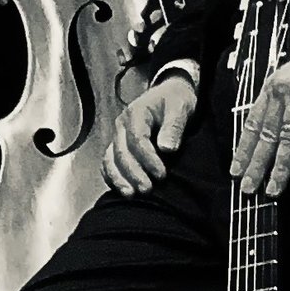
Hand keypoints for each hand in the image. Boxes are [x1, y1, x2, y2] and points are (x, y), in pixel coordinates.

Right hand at [103, 73, 197, 195]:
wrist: (169, 95)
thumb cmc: (175, 101)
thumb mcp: (180, 107)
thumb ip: (174, 126)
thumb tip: (167, 148)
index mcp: (136, 113)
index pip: (137, 139)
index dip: (148, 159)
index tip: (161, 174)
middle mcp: (121, 125)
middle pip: (121, 153)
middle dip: (134, 173)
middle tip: (147, 189)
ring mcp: (117, 136)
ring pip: (111, 160)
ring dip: (120, 179)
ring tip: (131, 194)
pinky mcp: (118, 146)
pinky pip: (108, 163)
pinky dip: (113, 177)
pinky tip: (123, 190)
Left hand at [230, 43, 289, 198]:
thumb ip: (283, 105)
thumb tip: (275, 135)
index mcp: (271, 88)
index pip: (251, 123)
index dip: (243, 149)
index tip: (236, 171)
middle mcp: (280, 92)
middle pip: (265, 135)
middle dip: (256, 165)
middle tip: (248, 188)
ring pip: (286, 140)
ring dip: (280, 168)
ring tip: (274, 190)